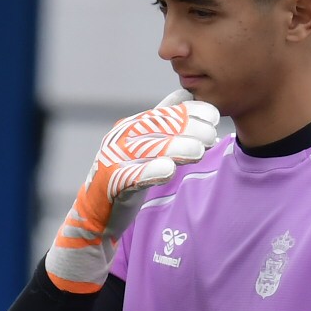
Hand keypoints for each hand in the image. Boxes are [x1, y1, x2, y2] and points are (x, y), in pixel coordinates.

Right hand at [44, 93, 218, 292]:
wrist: (96, 214)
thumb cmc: (126, 179)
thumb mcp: (145, 148)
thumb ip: (163, 125)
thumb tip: (185, 95)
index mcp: (130, 127)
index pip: (162, 114)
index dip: (188, 113)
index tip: (214, 116)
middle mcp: (119, 138)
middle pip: (156, 128)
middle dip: (186, 129)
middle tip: (212, 134)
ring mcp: (112, 159)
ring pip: (146, 150)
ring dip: (174, 148)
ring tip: (199, 150)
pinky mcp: (109, 183)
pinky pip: (131, 176)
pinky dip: (150, 172)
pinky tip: (169, 170)